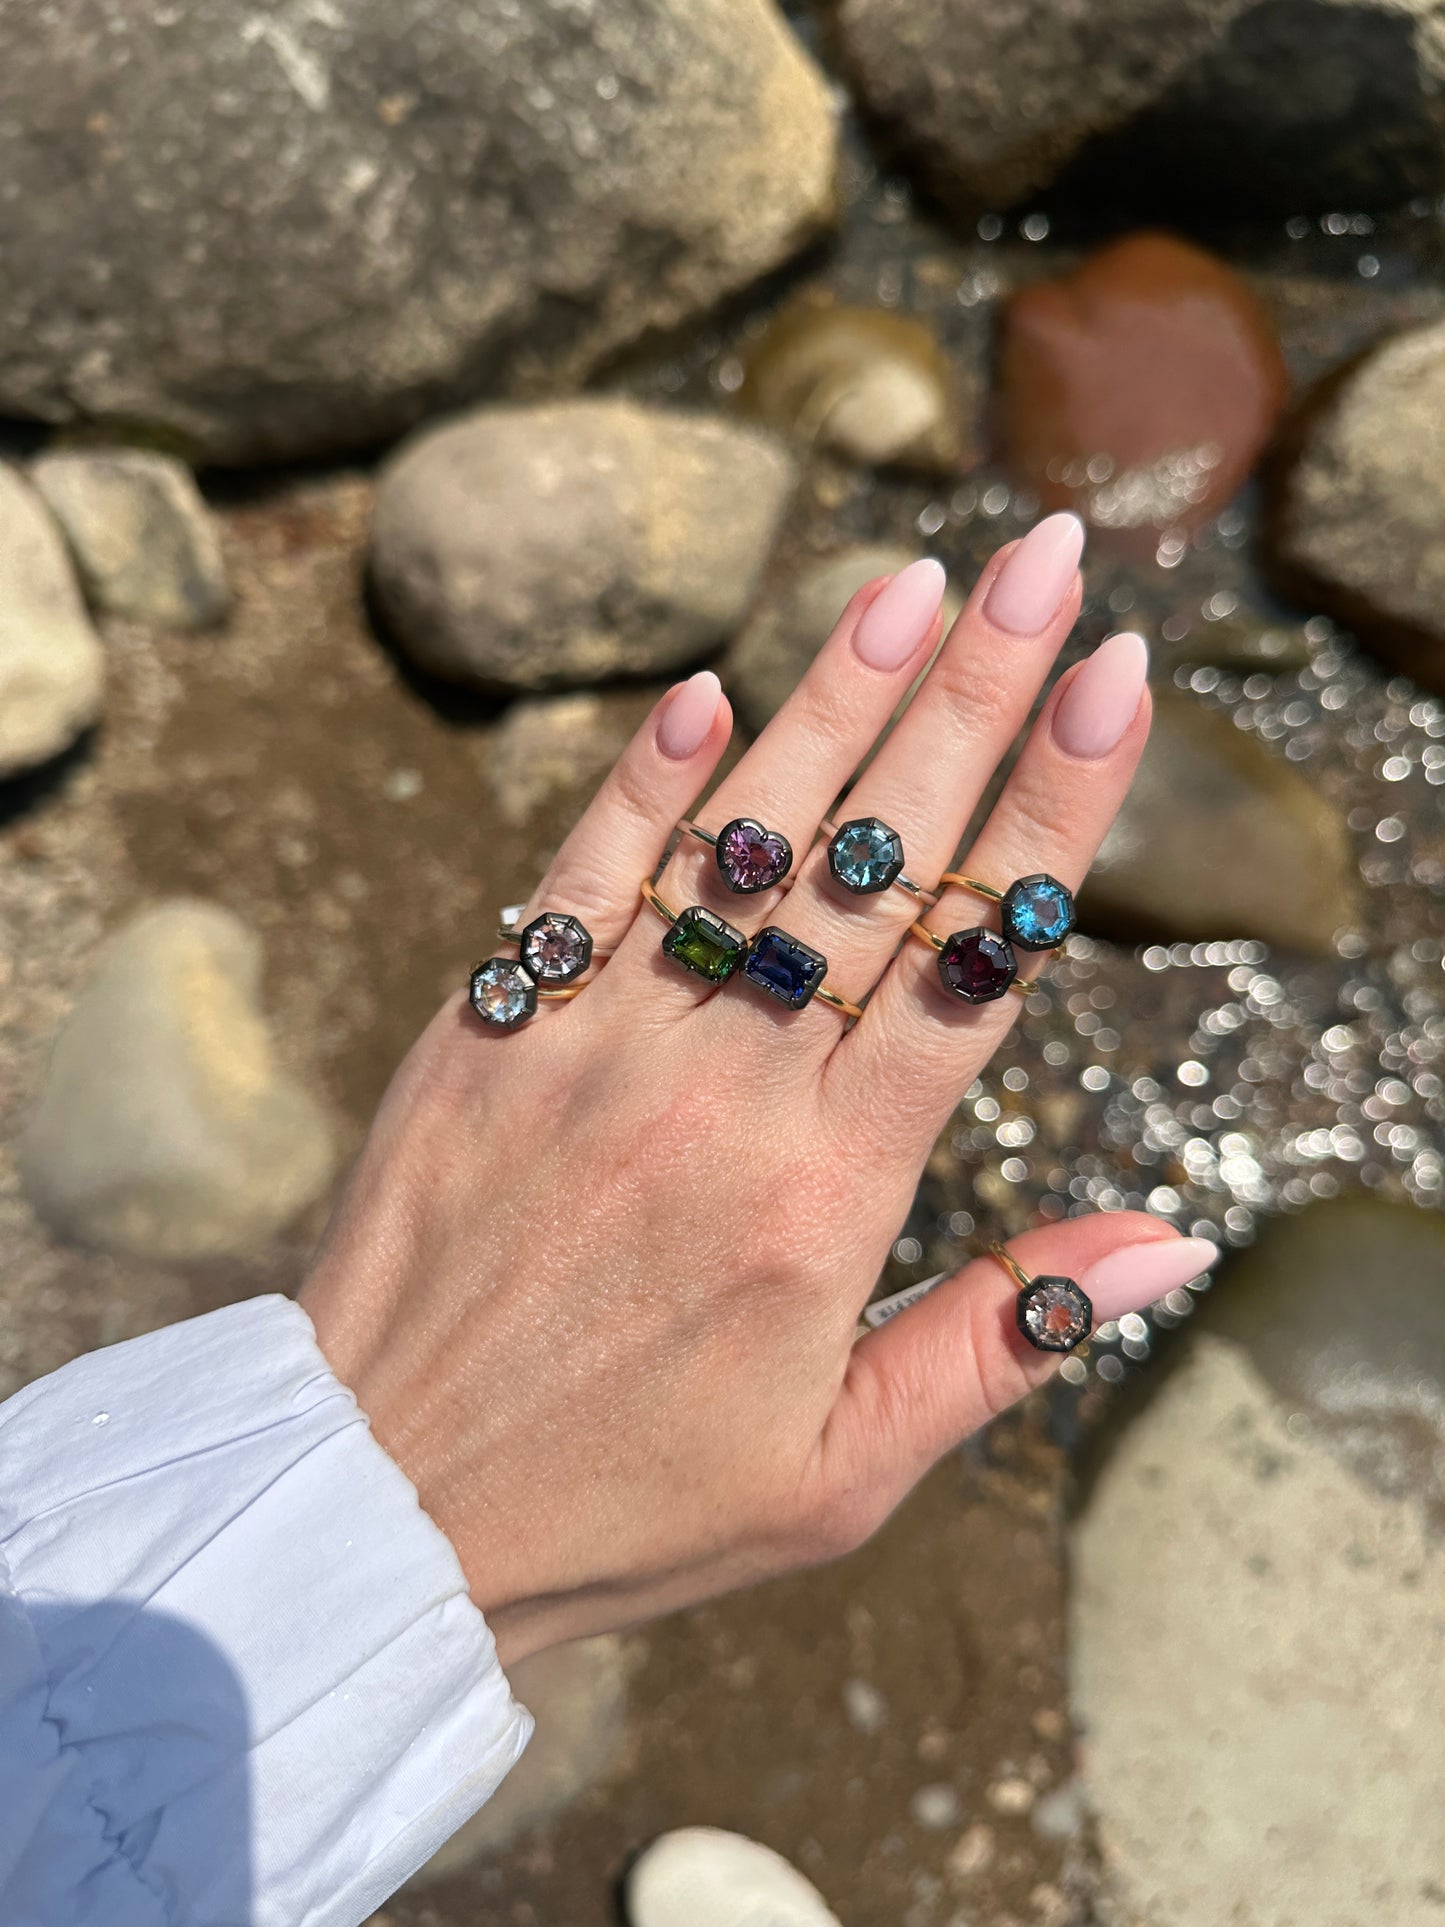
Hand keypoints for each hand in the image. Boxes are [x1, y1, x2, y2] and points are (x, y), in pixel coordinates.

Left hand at [300, 515, 1216, 1664]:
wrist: (378, 1502)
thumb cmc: (628, 1503)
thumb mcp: (843, 1472)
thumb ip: (1000, 1336)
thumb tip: (1168, 1241)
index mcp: (826, 1198)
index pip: (970, 962)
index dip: (1055, 806)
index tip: (1116, 678)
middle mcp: (718, 1096)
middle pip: (875, 865)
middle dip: (975, 694)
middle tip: (1049, 559)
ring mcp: (592, 1046)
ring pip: (738, 844)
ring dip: (835, 699)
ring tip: (918, 579)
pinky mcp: (487, 1029)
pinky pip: (576, 877)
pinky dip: (643, 780)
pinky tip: (710, 690)